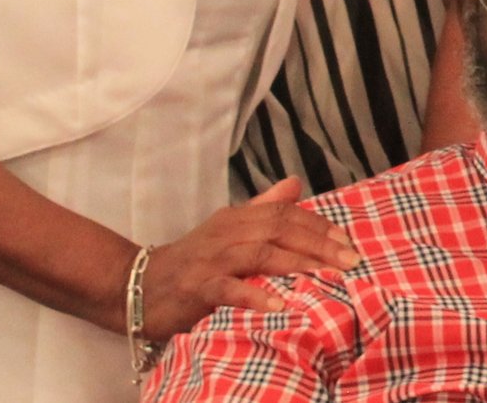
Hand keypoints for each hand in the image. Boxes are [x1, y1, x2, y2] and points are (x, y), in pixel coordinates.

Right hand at [139, 179, 360, 339]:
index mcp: (236, 218)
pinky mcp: (196, 287)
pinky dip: (254, 294)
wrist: (136, 287)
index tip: (348, 243)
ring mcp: (210, 259)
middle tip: (350, 261)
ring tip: (327, 277)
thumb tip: (296, 183)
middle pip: (279, 229)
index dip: (318, 226)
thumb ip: (262, 208)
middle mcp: (226, 232)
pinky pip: (229, 288)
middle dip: (318, 244)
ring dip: (297, 264)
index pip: (284, 213)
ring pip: (260, 254)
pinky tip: (279, 303)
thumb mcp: (228, 230)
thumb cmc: (191, 261)